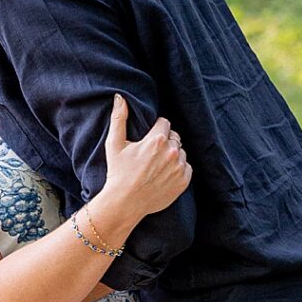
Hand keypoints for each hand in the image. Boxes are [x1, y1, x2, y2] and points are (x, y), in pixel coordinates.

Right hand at [99, 94, 191, 223]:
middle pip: (174, 137)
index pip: (165, 123)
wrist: (125, 203)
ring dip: (172, 155)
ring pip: (181, 152)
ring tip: (157, 165)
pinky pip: (187, 167)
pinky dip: (178, 169)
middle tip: (151, 154)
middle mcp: (172, 152)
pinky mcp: (183, 181)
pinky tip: (164, 174)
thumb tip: (120, 98)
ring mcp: (179, 167)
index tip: (147, 140)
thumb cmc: (118, 173)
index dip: (155, 130)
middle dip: (165, 142)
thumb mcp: (114, 144)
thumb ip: (119, 118)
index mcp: (157, 140)